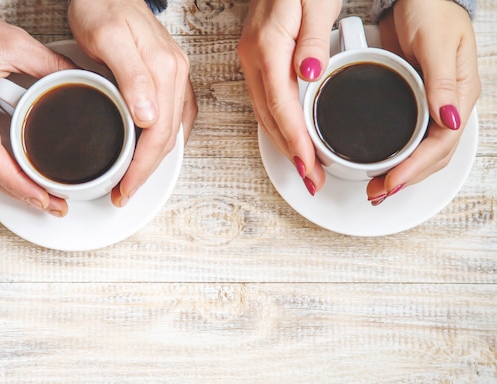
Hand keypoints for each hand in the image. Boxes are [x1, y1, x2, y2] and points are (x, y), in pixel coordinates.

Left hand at [68, 0, 197, 206]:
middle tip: (124, 192)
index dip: (142, 167)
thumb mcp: (108, 37)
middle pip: (168, 138)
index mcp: (164, 70)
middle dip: (147, 171)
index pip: (158, 133)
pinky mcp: (170, 76)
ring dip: (155, 160)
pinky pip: (176, 116)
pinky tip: (153, 150)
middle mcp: (176, 75)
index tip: (124, 187)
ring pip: (173, 130)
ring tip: (133, 178)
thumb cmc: (102, 7)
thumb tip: (150, 117)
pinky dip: (165, 140)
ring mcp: (176, 76)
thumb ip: (132, 76)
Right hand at [238, 0, 341, 195]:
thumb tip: (308, 75)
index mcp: (268, 46)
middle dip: (291, 153)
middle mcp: (254, 57)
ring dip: (284, 144)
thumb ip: (313, 39)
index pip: (282, 104)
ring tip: (305, 168)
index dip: (296, 139)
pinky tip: (291, 138)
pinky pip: (265, 101)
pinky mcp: (258, 59)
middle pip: (269, 118)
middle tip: (312, 179)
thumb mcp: (317, 1)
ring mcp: (252, 59)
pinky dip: (279, 125)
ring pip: (265, 114)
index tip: (309, 164)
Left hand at [367, 0, 480, 204]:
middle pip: (432, 156)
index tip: (392, 182)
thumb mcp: (436, 41)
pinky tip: (381, 165)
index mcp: (460, 94)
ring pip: (422, 152)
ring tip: (377, 188)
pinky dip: (396, 156)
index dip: (416, 167)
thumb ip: (441, 79)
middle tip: (378, 193)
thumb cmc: (430, 10)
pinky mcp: (411, 103)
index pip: (441, 143)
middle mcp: (446, 105)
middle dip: (406, 179)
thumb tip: (448, 119)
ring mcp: (430, 106)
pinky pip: (408, 138)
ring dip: (401, 173)